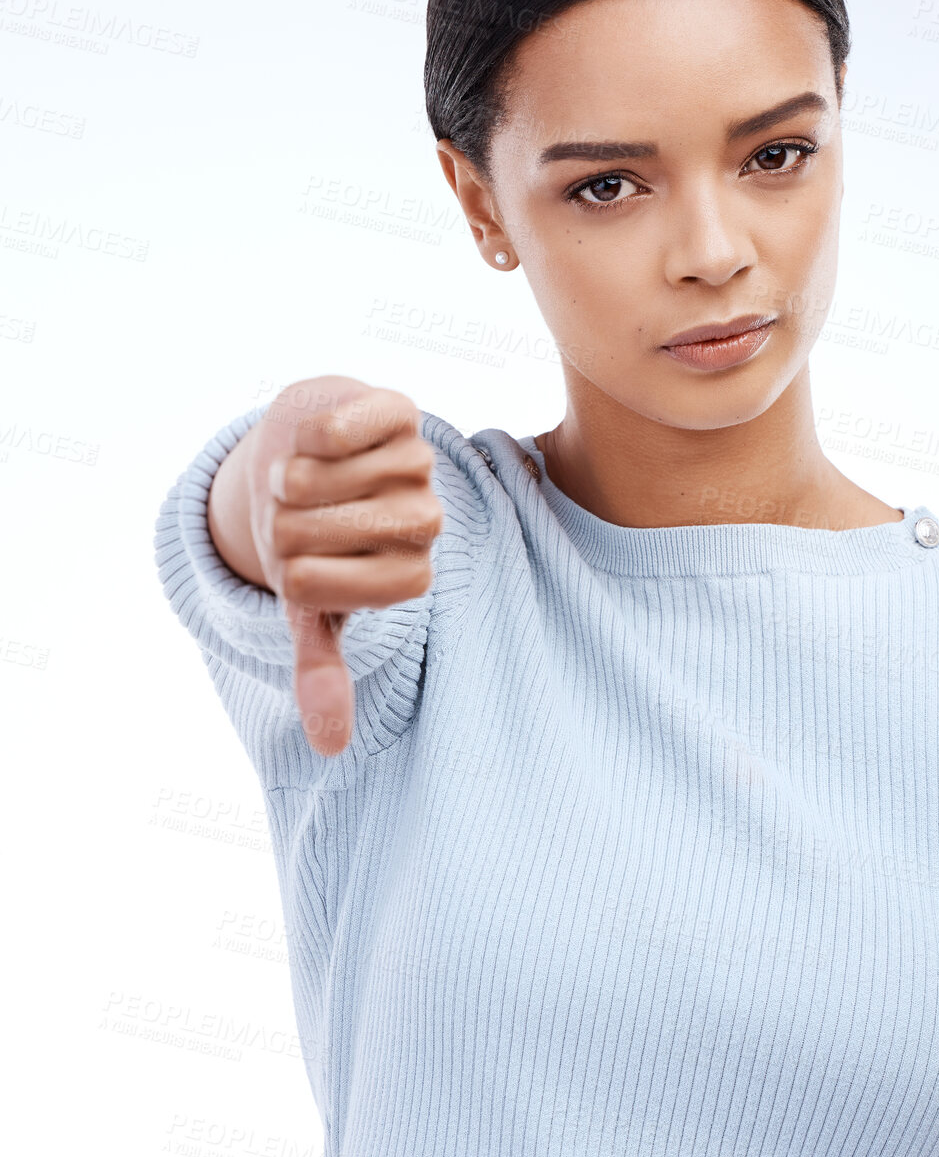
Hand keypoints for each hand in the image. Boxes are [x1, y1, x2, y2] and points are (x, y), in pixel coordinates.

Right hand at [245, 376, 442, 756]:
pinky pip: (340, 430)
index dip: (313, 576)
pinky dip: (306, 438)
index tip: (300, 567)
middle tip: (293, 516)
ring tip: (299, 478)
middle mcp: (427, 517)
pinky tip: (310, 441)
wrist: (304, 449)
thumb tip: (329, 747)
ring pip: (331, 479)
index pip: (364, 586)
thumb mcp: (310, 603)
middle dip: (293, 525)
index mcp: (412, 569)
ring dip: (294, 478)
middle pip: (339, 531)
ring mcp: (417, 461)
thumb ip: (321, 665)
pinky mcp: (397, 410)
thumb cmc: (309, 535)